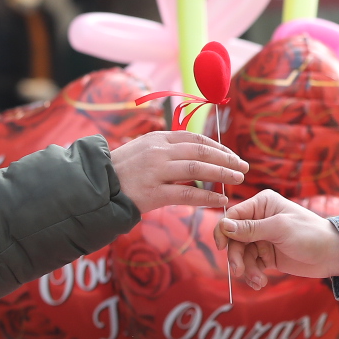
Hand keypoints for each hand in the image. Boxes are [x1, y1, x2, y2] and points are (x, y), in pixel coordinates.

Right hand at [108, 131, 247, 214]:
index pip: (195, 139)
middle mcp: (158, 151)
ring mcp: (156, 171)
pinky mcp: (153, 193)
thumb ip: (166, 150)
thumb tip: (193, 153)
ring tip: (239, 179)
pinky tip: (221, 200)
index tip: (232, 156)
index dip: (218, 147)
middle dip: (226, 159)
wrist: (94, 188)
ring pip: (198, 168)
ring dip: (222, 173)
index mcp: (157, 138)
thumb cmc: (120, 171)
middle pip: (201, 151)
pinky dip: (207, 196)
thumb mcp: (141, 150)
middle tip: (244, 167)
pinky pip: (187, 193)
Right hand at [217, 189, 338, 287]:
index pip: (233, 216)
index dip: (224, 231)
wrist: (332, 255)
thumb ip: (251, 229)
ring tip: (258, 281)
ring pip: (242, 254)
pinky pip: (251, 265)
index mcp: (262, 204)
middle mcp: (259, 219)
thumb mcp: (279, 229)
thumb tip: (224, 226)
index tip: (222, 248)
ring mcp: (262, 238)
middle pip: (234, 238)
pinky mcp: (267, 255)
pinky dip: (253, 275)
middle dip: (236, 256)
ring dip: (247, 269)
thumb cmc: (310, 234)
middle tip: (239, 271)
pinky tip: (260, 283)